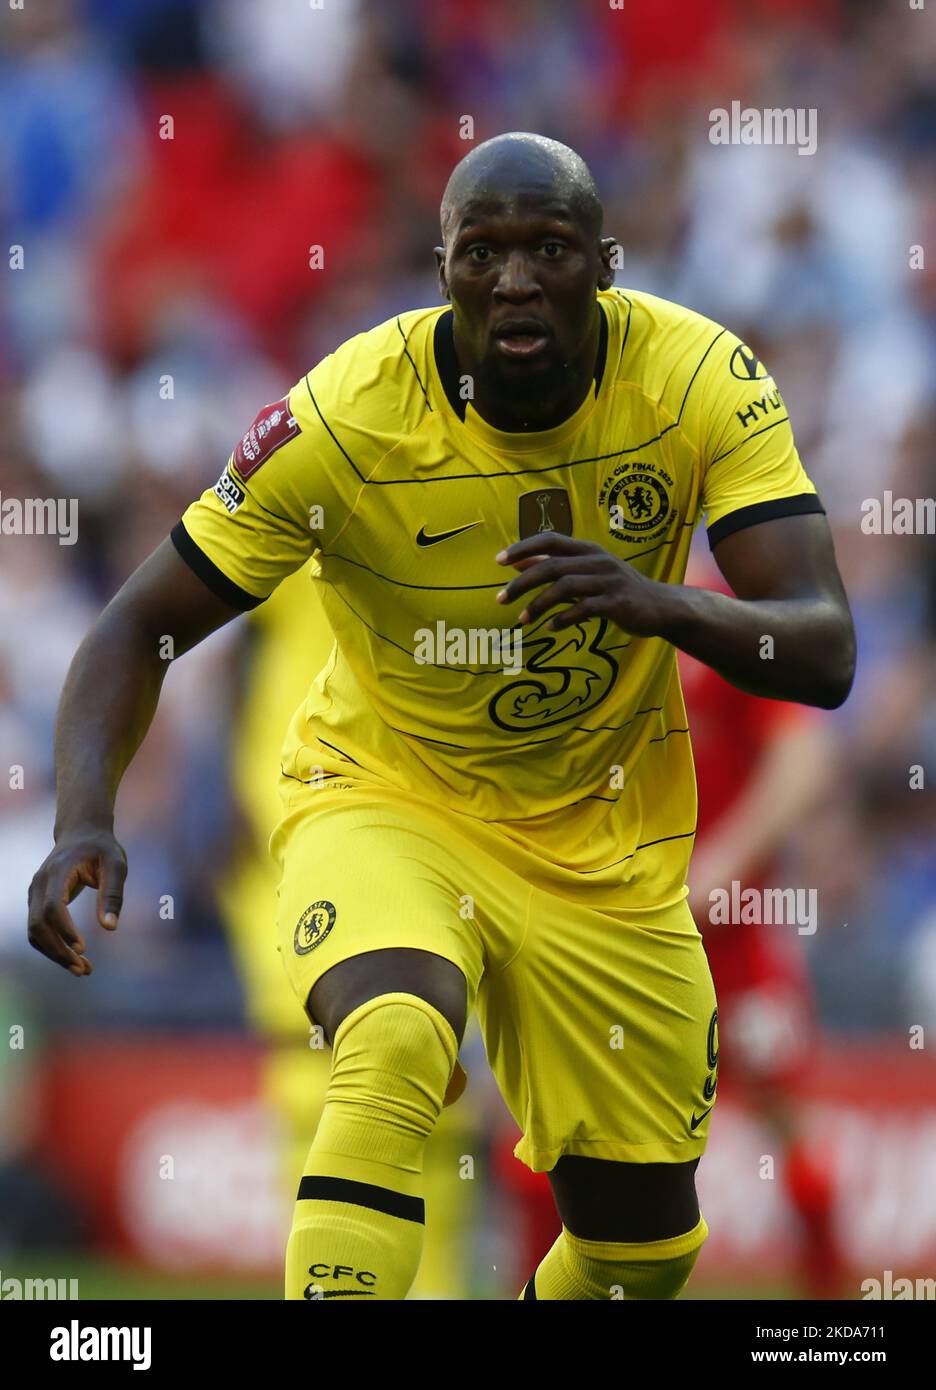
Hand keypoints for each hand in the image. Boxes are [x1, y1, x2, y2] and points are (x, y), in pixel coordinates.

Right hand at [27, 828, 127, 974]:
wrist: (81, 833)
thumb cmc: (102, 848)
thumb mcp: (116, 864)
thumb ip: (113, 894)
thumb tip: (110, 928)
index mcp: (57, 871)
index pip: (53, 906)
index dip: (65, 929)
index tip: (83, 948)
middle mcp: (39, 884)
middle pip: (38, 925)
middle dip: (58, 950)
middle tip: (84, 969)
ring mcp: (35, 894)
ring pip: (35, 932)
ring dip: (55, 954)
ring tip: (84, 970)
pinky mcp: (37, 902)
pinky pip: (38, 930)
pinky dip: (53, 947)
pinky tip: (76, 958)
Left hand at [495, 531, 673, 635]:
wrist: (661, 607)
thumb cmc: (616, 589)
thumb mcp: (586, 573)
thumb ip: (554, 567)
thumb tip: (517, 563)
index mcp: (588, 550)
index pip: (551, 540)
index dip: (524, 547)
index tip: (499, 561)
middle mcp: (598, 560)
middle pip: (552, 566)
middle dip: (522, 583)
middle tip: (500, 599)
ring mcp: (609, 581)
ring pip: (565, 587)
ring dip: (539, 604)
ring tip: (522, 619)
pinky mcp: (619, 603)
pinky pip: (585, 609)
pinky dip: (564, 618)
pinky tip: (551, 628)